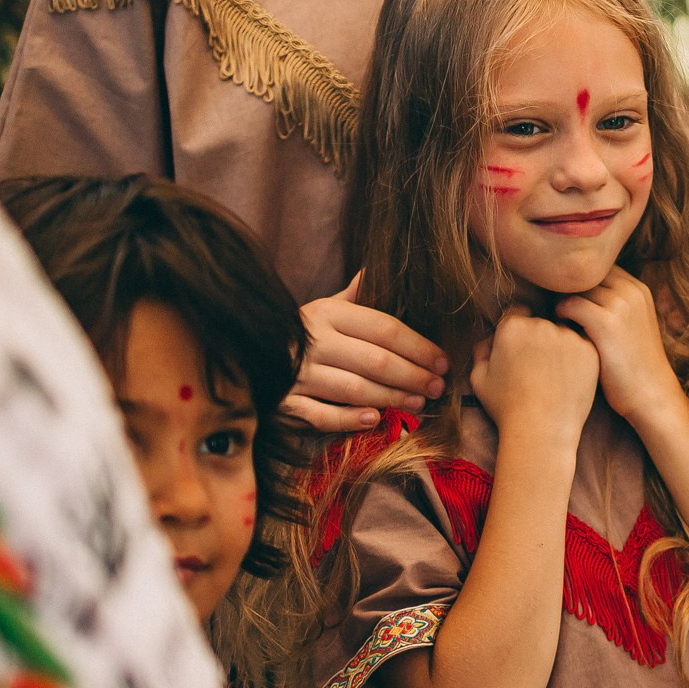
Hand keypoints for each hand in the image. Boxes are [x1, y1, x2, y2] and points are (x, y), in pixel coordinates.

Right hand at [286, 273, 448, 433]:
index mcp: (327, 313)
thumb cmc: (298, 334)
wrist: (245, 354)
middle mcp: (313, 341)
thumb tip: (377, 268)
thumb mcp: (324, 309)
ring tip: (419, 403)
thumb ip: (354, 296)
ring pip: (354, 389)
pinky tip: (373, 419)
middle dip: (413, 375)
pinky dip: (348, 419)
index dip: (419, 346)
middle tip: (438, 387)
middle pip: (375, 360)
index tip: (443, 360)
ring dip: (392, 398)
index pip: (384, 328)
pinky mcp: (285, 404)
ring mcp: (297, 374)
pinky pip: (321, 415)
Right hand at [469, 304, 598, 443]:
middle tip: (538, 366)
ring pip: (564, 332)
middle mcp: (541, 325)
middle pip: (542, 321)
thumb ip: (482, 350)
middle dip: (539, 337)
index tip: (522, 348)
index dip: (518, 330)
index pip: (517, 313)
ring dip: (560, 346)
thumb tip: (491, 338)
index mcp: (512, 327)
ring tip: (554, 376)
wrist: (541, 431)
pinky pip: (583, 345)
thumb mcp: (479, 379)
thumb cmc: (506, 407)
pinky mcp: (589, 351)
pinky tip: (569, 379)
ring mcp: (567, 336)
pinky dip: (578, 357)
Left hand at [557, 268, 688, 427]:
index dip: (577, 283)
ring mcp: (621, 304)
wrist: (652, 398)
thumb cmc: (633, 369)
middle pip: (584, 274)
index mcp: (638, 289)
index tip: (563, 301)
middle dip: (566, 290)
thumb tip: (573, 295)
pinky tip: (560, 335)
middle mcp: (631, 290)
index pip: (596, 269)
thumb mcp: (630, 327)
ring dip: (559, 303)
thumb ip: (610, 306)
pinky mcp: (607, 323)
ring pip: (574, 288)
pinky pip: (569, 305)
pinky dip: (559, 317)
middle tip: (551, 311)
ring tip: (556, 324)